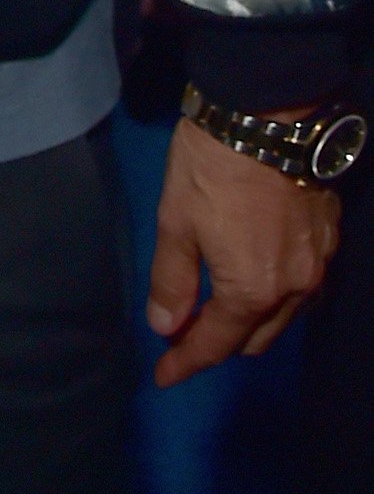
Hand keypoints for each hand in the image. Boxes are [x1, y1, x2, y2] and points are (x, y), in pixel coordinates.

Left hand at [144, 110, 339, 386]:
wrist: (269, 116)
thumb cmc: (212, 169)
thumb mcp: (175, 222)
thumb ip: (172, 280)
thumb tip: (166, 326)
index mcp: (252, 290)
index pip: (216, 344)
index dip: (186, 363)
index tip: (163, 377)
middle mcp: (295, 288)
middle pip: (254, 339)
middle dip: (218, 344)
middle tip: (183, 333)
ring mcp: (319, 264)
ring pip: (283, 317)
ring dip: (249, 322)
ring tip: (215, 308)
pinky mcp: (330, 239)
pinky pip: (302, 288)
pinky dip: (274, 295)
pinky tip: (253, 278)